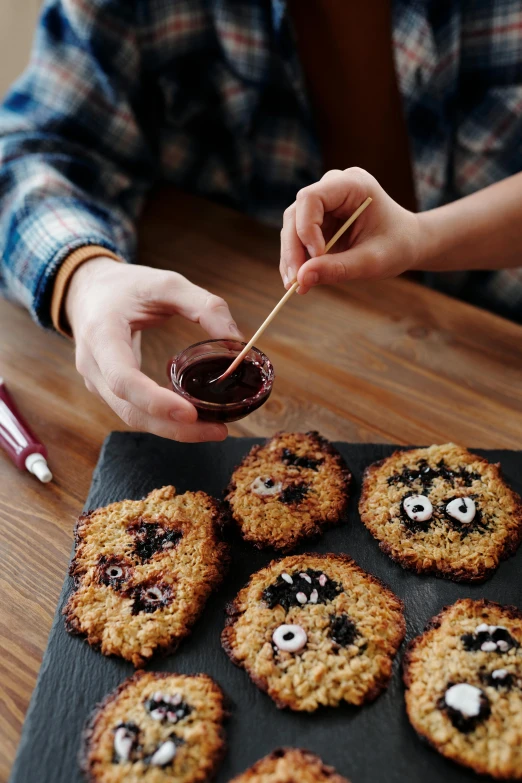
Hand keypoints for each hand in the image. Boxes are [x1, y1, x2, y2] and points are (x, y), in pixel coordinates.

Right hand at [66, 257, 242, 440]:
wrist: (87, 290)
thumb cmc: (124, 285)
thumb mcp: (165, 283)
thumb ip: (203, 305)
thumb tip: (238, 341)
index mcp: (101, 334)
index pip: (123, 379)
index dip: (155, 401)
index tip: (190, 413)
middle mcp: (93, 365)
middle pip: (130, 410)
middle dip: (174, 428)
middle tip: (218, 431)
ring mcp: (97, 382)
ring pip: (132, 417)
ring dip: (172, 429)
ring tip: (213, 429)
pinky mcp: (108, 390)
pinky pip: (135, 411)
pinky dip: (164, 420)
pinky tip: (194, 419)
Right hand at [280, 167, 421, 293]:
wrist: (407, 242)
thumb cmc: (398, 246)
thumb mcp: (373, 261)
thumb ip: (339, 268)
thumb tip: (301, 279)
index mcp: (352, 185)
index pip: (311, 198)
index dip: (306, 228)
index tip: (317, 257)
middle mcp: (332, 188)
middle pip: (296, 214)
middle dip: (294, 249)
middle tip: (296, 282)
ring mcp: (323, 203)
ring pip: (292, 227)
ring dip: (291, 257)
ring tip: (297, 286)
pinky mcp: (317, 220)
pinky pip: (297, 239)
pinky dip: (297, 260)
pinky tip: (300, 281)